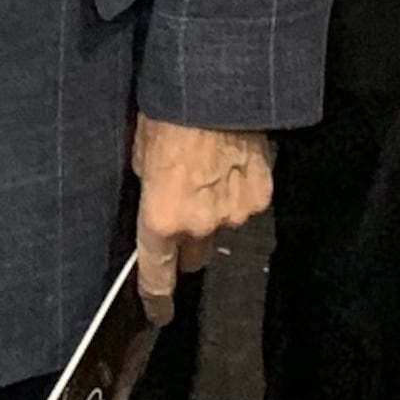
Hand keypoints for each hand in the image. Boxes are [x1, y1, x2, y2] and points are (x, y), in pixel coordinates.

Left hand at [130, 117, 273, 321]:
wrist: (219, 86)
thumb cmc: (168, 112)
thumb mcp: (139, 151)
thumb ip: (147, 188)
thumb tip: (152, 200)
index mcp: (162, 218)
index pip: (157, 276)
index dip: (156, 300)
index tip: (157, 314)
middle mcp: (199, 225)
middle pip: (192, 255)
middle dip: (185, 241)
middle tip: (179, 206)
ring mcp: (234, 213)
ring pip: (219, 228)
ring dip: (211, 210)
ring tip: (206, 169)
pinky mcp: (260, 196)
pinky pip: (244, 204)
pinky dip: (235, 191)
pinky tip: (229, 162)